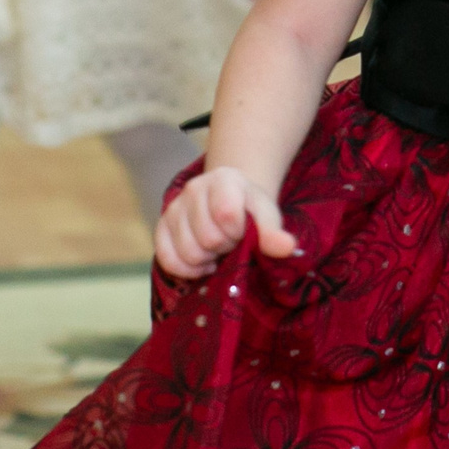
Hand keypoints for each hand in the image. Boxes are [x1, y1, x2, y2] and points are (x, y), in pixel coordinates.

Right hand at [155, 163, 296, 277]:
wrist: (230, 206)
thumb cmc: (250, 212)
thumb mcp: (267, 217)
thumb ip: (274, 232)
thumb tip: (286, 248)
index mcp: (223, 179)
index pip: (226, 215)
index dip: (238, 232)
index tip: (244, 231)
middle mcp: (193, 189)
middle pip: (207, 238)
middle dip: (225, 247)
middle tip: (232, 241)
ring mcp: (174, 208)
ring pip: (188, 252)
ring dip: (208, 259)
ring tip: (218, 249)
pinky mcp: (161, 228)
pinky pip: (168, 260)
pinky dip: (187, 269)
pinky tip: (203, 262)